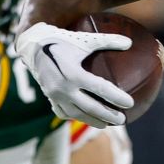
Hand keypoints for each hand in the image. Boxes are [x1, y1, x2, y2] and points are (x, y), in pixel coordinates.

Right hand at [14, 22, 135, 126]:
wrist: (32, 45)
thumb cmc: (62, 40)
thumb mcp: (84, 39)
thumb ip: (107, 40)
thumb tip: (130, 42)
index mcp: (73, 73)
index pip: (100, 89)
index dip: (116, 97)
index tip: (130, 103)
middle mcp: (63, 87)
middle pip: (90, 107)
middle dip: (108, 115)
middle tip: (123, 119)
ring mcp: (55, 95)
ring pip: (77, 114)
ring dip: (93, 120)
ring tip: (108, 124)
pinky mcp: (49, 98)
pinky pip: (64, 113)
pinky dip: (76, 117)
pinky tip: (87, 119)